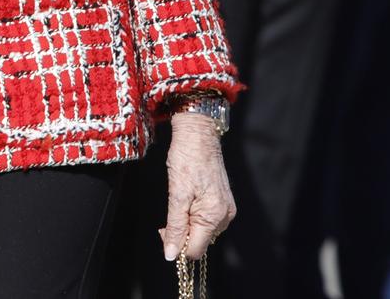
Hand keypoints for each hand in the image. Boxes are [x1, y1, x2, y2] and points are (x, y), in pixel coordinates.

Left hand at [162, 113, 235, 261]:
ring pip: (202, 231)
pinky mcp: (222, 201)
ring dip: (187, 225)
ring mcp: (225, 208)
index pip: (195, 250)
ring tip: (177, 203)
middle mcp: (224, 216)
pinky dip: (193, 216)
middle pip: (200, 241)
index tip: (164, 231)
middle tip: (167, 216)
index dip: (177, 245)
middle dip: (181, 234)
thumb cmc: (187, 159)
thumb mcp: (176, 195)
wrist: (198, 134)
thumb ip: (175, 227)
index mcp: (214, 216)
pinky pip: (206, 219)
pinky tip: (186, 201)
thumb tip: (171, 255)